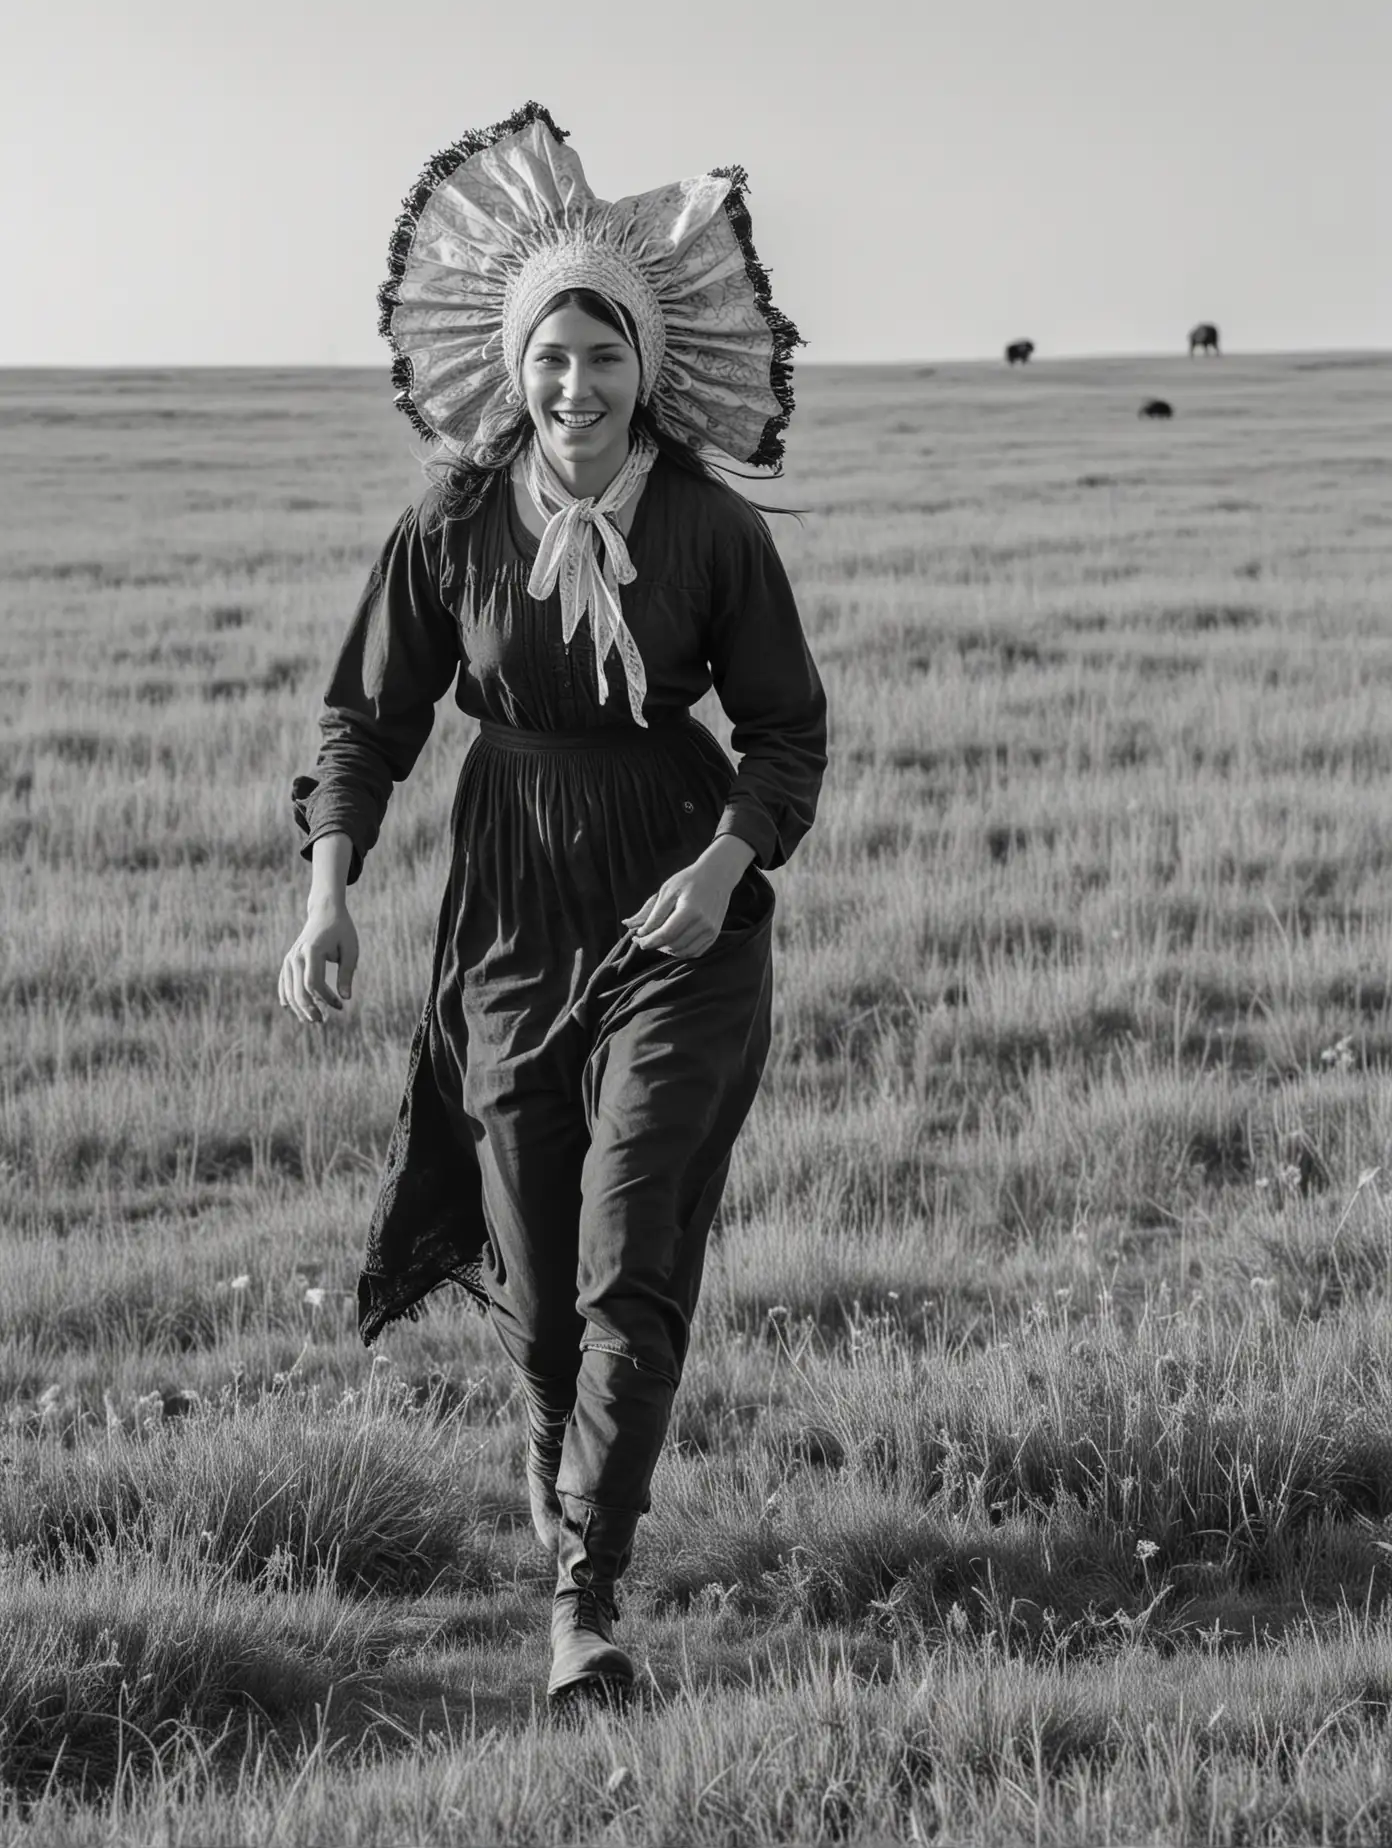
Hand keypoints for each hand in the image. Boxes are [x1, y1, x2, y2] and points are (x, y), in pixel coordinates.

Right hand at [278, 899, 358, 1025]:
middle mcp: (296, 955)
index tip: (340, 1006)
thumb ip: (346, 974)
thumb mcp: (350, 950)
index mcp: (312, 951)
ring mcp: (290, 958)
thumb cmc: (341, 931)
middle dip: (309, 1009)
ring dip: (299, 1007)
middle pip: (298, 990)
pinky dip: (286, 995)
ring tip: (313, 1019)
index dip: (326, 999)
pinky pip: (284, 981)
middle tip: (322, 1022)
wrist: (325, 912)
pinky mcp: (288, 960)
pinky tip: (289, 1008)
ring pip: (289, 989)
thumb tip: (345, 998)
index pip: (313, 983)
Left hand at [623, 858, 737, 958]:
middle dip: (655, 945)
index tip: (636, 939)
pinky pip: (695, 952)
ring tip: (657, 940)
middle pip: (673, 945)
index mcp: (690, 911)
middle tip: (644, 938)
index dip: (648, 941)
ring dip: (667, 950)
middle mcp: (703, 924)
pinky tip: (672, 943)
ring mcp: (711, 931)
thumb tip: (637, 931)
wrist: (718, 875)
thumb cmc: (690, 879)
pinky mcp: (714, 934)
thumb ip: (652, 913)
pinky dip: (681, 952)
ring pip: (684, 952)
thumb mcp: (667, 891)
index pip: (665, 935)